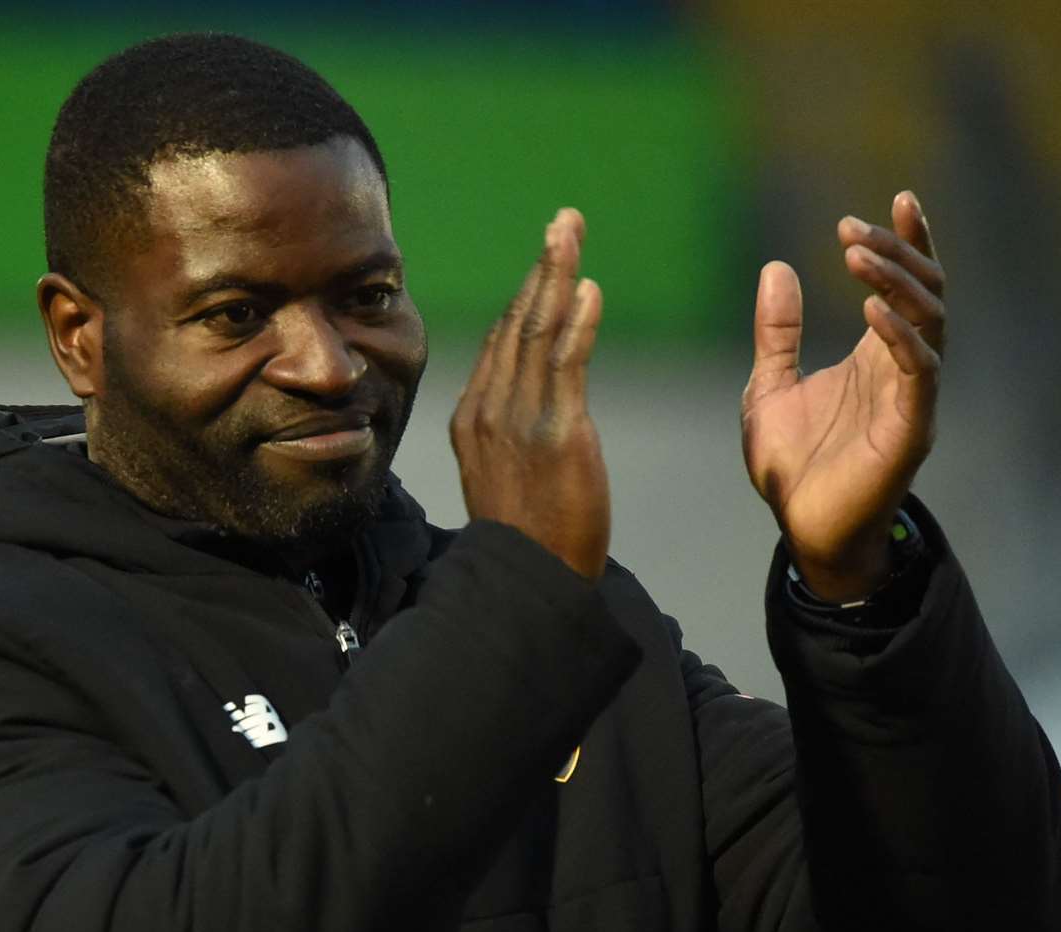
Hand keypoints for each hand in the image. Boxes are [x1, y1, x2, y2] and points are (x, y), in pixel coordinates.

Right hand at [450, 209, 609, 579]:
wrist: (528, 581)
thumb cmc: (525, 539)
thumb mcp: (501, 477)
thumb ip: (506, 434)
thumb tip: (522, 407)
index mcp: (472, 419)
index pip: (501, 344)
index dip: (526, 297)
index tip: (548, 264)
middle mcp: (489, 410)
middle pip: (517, 323)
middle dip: (543, 268)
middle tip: (564, 222)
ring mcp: (519, 419)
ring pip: (537, 332)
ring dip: (557, 275)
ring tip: (571, 231)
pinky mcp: (557, 433)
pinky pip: (565, 364)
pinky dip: (576, 323)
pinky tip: (588, 288)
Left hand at [742, 191, 944, 600]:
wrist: (800, 529)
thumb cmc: (792, 465)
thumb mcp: (768, 386)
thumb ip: (776, 333)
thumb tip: (775, 268)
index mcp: (874, 356)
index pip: (905, 286)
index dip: (907, 243)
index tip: (897, 198)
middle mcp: (901, 369)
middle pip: (923, 293)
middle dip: (894, 254)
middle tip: (853, 228)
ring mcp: (910, 397)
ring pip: (927, 323)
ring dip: (895, 284)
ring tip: (857, 254)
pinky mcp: (909, 429)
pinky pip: (918, 372)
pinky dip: (899, 337)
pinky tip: (872, 309)